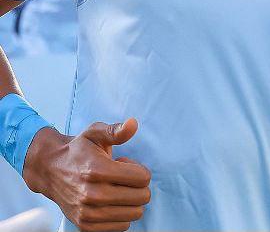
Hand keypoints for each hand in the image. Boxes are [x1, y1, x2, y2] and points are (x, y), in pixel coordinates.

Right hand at [22, 118, 150, 231]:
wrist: (49, 169)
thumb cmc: (78, 150)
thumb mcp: (95, 133)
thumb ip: (116, 130)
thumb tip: (133, 124)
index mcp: (97, 170)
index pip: (143, 178)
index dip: (139, 169)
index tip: (124, 164)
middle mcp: (92, 194)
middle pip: (142, 197)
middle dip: (138, 185)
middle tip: (120, 177)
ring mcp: (87, 212)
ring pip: (134, 213)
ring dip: (130, 200)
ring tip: (114, 188)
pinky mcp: (85, 225)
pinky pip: (121, 226)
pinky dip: (122, 214)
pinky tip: (110, 201)